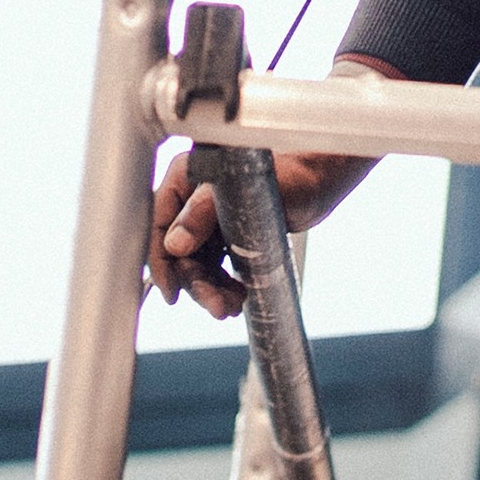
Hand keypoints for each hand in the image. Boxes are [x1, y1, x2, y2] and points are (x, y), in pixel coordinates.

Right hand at [143, 56, 395, 321]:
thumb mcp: (243, 192)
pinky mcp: (225, 231)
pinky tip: (238, 296)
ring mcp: (208, 216)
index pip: (159, 225)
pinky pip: (213, 264)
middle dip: (197, 284)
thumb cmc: (290, 172)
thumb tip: (175, 244)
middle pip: (179, 252)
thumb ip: (203, 212)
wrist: (321, 179)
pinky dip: (222, 283)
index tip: (172, 294)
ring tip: (232, 306)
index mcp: (185, 178)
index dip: (162, 263)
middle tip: (219, 308)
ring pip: (196, 263)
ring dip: (210, 289)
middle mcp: (192, 197)